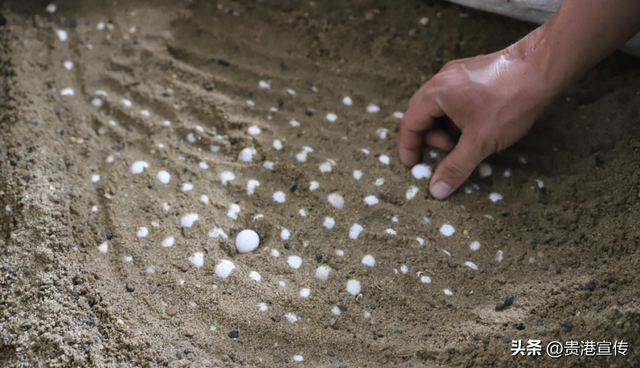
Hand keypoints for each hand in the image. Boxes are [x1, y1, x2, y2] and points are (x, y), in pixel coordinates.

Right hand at [398, 44, 556, 198]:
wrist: (542, 67)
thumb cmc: (509, 103)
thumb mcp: (480, 142)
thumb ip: (455, 167)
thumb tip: (437, 190)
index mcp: (435, 94)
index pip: (409, 123)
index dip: (409, 147)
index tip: (412, 165)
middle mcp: (441, 79)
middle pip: (420, 112)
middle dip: (429, 137)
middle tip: (447, 150)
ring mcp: (456, 72)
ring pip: (437, 104)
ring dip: (443, 125)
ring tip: (464, 138)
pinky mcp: (472, 71)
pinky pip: (452, 96)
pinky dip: (454, 114)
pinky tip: (475, 123)